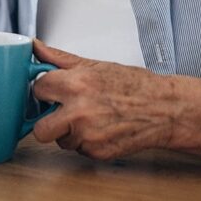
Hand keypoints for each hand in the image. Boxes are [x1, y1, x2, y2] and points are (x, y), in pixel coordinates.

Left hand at [30, 39, 177, 160]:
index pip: (37, 90)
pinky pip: (79, 150)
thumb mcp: (95, 65)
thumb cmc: (133, 86)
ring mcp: (88, 135)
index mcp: (76, 85)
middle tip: (63, 113)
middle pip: (40, 129)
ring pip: (60, 140)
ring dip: (70, 133)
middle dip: (49, 122)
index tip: (52, 93)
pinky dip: (87, 142)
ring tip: (92, 119)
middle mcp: (79, 112)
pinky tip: (102, 129)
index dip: (45, 91)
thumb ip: (60, 59)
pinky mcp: (97, 152)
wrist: (165, 109)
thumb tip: (36, 47)